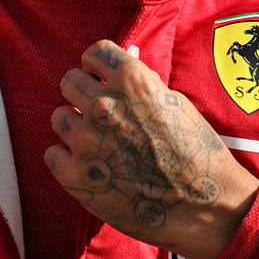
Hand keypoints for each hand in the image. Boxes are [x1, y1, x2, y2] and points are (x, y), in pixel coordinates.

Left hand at [47, 41, 258, 258]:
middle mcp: (104, 106)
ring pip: (58, 116)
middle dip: (83, 93)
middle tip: (99, 114)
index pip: (95, 52)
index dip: (98, 65)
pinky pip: (53, 154)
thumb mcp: (175, 104)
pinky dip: (67, 160)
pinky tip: (91, 167)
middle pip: (70, 80)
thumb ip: (143, 80)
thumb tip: (126, 53)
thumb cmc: (196, 152)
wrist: (205, 206)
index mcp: (132, 82)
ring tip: (98, 143)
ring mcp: (86, 141)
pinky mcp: (75, 176)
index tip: (100, 76)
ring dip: (75, 126)